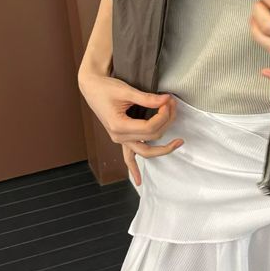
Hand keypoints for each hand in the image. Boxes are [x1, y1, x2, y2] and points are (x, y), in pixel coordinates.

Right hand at [78, 71, 182, 185]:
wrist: (91, 88)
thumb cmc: (105, 88)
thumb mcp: (126, 91)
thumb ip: (147, 98)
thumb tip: (166, 100)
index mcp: (119, 126)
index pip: (150, 127)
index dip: (163, 115)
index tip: (168, 101)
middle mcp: (119, 136)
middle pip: (152, 137)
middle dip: (167, 122)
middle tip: (173, 107)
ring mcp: (120, 140)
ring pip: (145, 151)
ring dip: (162, 148)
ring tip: (178, 143)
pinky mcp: (121, 138)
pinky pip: (128, 157)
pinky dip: (133, 168)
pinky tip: (138, 181)